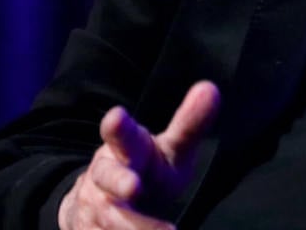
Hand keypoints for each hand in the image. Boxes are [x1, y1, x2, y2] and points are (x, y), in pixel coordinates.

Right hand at [58, 81, 219, 229]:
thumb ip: (188, 125)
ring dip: (133, 228)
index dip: (118, 127)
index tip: (116, 116)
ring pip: (109, 218)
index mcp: (126, 149)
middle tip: (134, 186)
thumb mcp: (169, 149)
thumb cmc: (146, 170)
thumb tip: (211, 89)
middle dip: (120, 181)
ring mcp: (95, 208)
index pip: (120, 134)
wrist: (99, 205)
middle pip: (108, 178)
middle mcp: (106, 177)